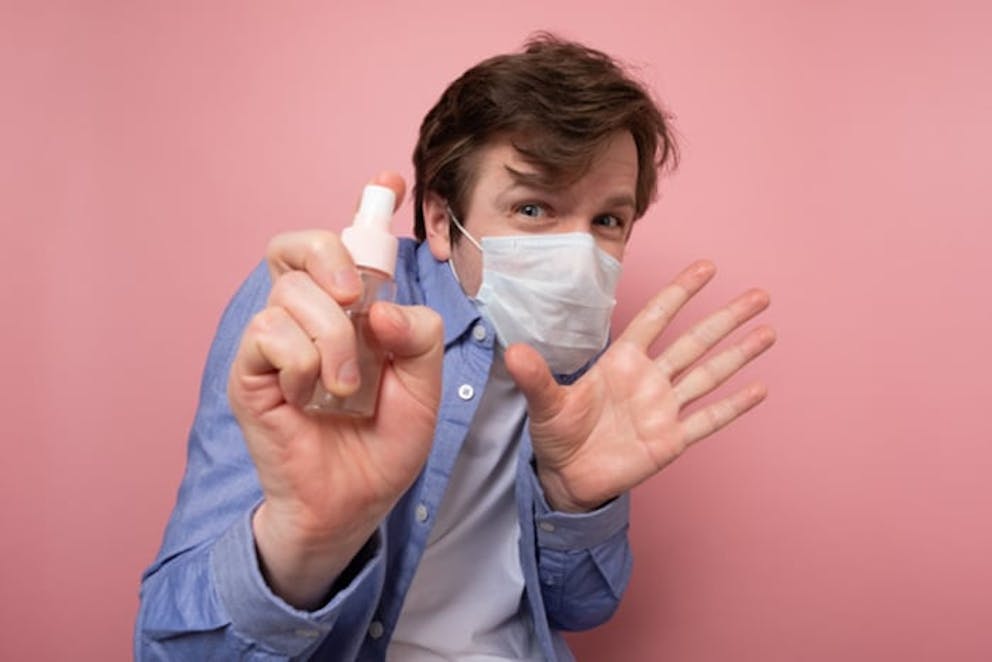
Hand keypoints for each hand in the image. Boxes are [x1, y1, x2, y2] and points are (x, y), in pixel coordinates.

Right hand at [227, 173, 443, 607]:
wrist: (353, 503)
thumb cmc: (383, 443)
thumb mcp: (424, 388)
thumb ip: (417, 337)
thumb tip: (376, 306)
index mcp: (352, 312)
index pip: (347, 246)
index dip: (366, 206)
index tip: (387, 181)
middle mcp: (309, 316)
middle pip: (297, 245)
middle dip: (330, 255)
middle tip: (357, 295)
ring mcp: (275, 342)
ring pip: (289, 294)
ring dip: (331, 338)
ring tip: (346, 388)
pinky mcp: (251, 373)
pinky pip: (268, 334)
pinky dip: (300, 360)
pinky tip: (311, 394)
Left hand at [505, 260, 774, 512]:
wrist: (566, 477)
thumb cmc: (557, 434)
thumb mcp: (544, 404)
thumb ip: (534, 378)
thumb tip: (513, 352)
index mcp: (621, 362)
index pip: (656, 318)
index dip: (680, 293)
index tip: (706, 268)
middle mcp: (648, 379)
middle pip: (694, 341)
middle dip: (726, 318)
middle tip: (759, 295)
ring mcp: (663, 408)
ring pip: (708, 374)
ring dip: (738, 354)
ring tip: (768, 331)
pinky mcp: (671, 440)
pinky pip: (707, 419)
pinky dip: (733, 406)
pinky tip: (759, 389)